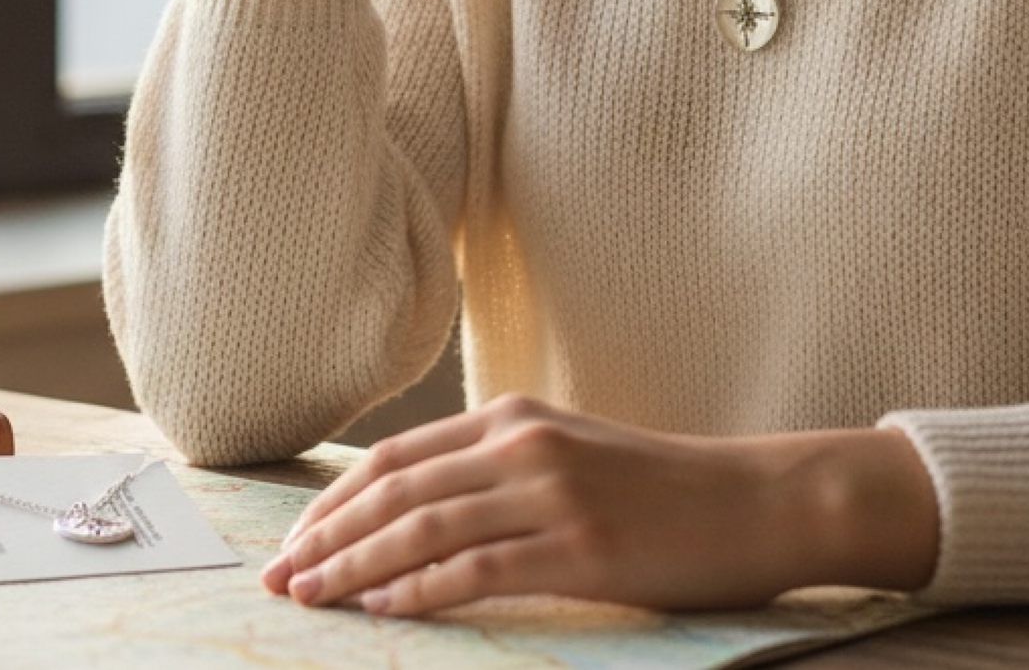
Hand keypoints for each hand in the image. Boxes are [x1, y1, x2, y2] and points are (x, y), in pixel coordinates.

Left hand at [259, 395, 938, 616]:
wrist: (750, 499)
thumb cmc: (659, 487)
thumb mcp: (570, 455)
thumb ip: (499, 470)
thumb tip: (419, 513)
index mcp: (514, 417)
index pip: (398, 457)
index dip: (336, 500)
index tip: (295, 541)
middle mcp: (523, 443)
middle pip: (397, 490)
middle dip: (327, 536)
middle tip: (278, 578)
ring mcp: (551, 492)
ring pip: (424, 528)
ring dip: (355, 566)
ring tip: (310, 599)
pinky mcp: (579, 546)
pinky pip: (477, 569)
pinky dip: (420, 591)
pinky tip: (383, 611)